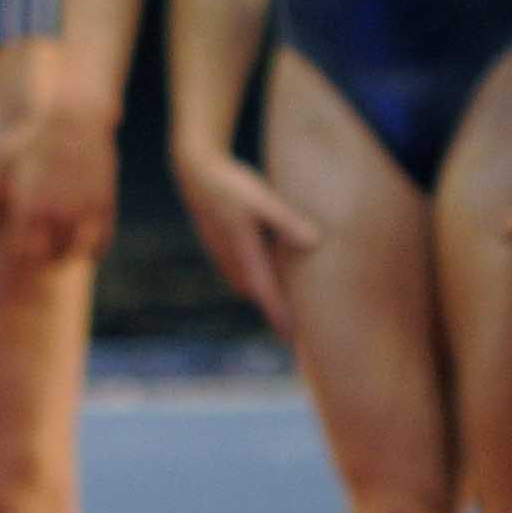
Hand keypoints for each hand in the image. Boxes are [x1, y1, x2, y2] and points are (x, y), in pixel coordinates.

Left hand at [0, 58, 118, 270]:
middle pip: (47, 258)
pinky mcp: (104, 205)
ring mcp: (82, 210)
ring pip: (74, 253)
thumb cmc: (36, 134)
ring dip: (66, 255)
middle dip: (40, 259)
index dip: (17, 259)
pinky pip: (100, 243)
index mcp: (28, 204)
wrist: (77, 114)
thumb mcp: (6, 154)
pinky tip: (85, 246)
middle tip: (37, 254)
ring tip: (59, 251)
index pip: (20, 251)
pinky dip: (92, 251)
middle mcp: (55, 212)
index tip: (16, 256)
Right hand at [172, 145, 321, 337]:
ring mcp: (224, 256)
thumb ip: (288, 222)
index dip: (280, 317)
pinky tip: (268, 274)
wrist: (196, 173)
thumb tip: (315, 243)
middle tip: (296, 331)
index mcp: (245, 255)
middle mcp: (233, 261)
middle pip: (258, 295)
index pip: (267, 295)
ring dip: (264, 296)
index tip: (292, 340)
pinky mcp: (221, 247)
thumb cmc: (232, 186)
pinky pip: (241, 273)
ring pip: (248, 284)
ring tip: (285, 307)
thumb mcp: (264, 200)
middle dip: (275, 311)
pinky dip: (256, 280)